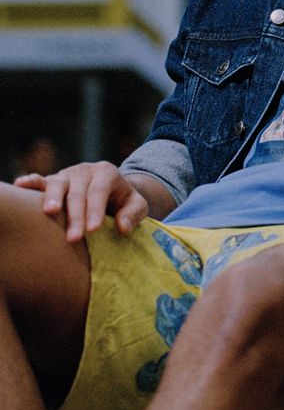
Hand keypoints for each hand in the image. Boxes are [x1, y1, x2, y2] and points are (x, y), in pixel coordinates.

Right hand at [16, 161, 147, 239]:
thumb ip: (134, 214)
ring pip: (58, 185)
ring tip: (50, 213)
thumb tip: (122, 227)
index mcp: (106, 173)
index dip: (95, 210)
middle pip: (78, 193)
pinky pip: (40, 180)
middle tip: (73, 238)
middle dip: (75, 216)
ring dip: (53, 198)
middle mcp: (84, 171)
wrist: (110, 190)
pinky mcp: (52, 181)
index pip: (99, 192)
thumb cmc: (123, 201)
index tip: (93, 230)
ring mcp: (66, 175)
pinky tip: (20, 185)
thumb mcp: (137, 205)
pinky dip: (30, 182)